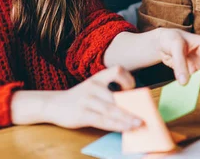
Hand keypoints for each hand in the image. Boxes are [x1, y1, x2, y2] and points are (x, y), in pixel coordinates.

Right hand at [22, 66, 142, 131]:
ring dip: (127, 118)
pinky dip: (116, 126)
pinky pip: (102, 121)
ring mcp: (87, 100)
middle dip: (133, 106)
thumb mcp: (92, 88)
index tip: (133, 89)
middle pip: (117, 96)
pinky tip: (125, 128)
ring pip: (111, 110)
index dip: (128, 78)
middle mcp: (93, 86)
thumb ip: (109, 93)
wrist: (53, 104)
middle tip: (146, 114)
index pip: (117, 70)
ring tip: (139, 124)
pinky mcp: (82, 114)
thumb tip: (133, 106)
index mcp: (97, 77)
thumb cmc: (79, 98)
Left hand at [155, 28, 199, 88]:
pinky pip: (195, 82)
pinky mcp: (194, 72)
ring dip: (197, 85)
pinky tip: (183, 88)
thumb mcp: (175, 46)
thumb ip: (179, 63)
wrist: (163, 42)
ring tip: (187, 89)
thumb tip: (184, 81)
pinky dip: (191, 86)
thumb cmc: (171, 38)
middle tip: (194, 89)